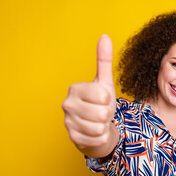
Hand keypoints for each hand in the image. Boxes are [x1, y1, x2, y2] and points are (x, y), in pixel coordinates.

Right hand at [62, 35, 117, 156]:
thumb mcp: (104, 82)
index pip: (103, 95)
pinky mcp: (72, 139)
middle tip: (101, 112)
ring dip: (104, 126)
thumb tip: (105, 36)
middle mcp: (67, 105)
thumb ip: (104, 61)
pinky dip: (102, 137)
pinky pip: (98, 139)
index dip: (108, 99)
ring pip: (100, 128)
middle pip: (103, 113)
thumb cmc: (100, 102)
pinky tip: (95, 132)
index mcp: (75, 89)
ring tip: (98, 121)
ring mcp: (68, 123)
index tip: (102, 99)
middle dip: (107, 114)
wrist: (95, 127)